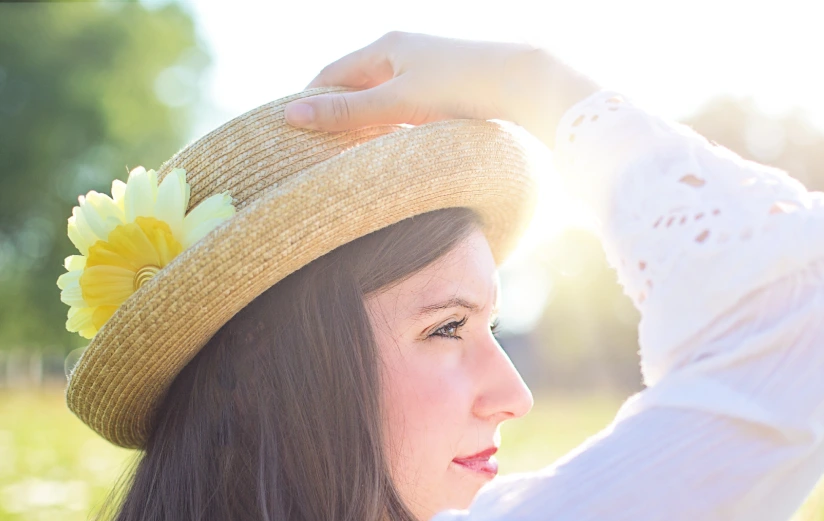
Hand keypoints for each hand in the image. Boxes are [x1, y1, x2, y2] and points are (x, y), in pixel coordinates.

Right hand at [283, 31, 600, 148]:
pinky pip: (408, 113)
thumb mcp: (397, 102)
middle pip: (356, 89)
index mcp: (385, 46)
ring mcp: (427, 73)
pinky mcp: (447, 93)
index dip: (310, 103)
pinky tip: (393, 155)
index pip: (331, 75)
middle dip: (338, 119)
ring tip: (350, 162)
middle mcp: (404, 53)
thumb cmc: (460, 86)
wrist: (523, 84)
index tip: (292, 137)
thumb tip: (292, 116)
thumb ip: (348, 113)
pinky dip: (394, 132)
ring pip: (384, 104)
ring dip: (367, 129)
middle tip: (316, 156)